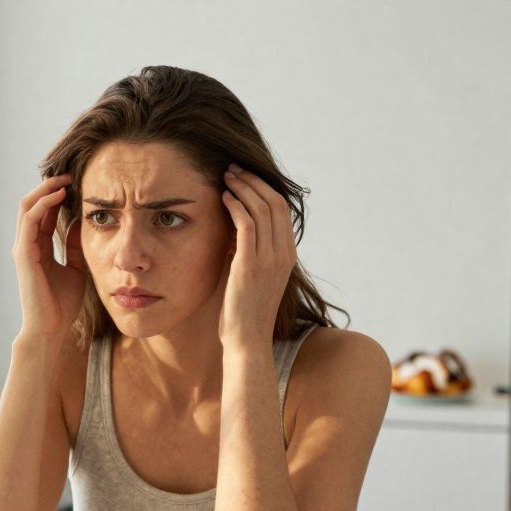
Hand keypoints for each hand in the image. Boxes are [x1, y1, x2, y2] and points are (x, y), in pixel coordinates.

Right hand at [12, 174, 87, 341]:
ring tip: (65, 179)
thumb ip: (75, 245)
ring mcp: (23, 247)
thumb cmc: (62, 304)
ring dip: (45, 189)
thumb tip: (80, 221)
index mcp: (38, 246)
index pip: (44, 212)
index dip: (57, 194)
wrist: (52, 328)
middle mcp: (27, 243)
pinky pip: (29, 220)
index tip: (77, 182)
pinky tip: (59, 195)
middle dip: (50, 185)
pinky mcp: (23, 253)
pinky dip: (42, 204)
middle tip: (71, 173)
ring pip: (27, 206)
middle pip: (32, 203)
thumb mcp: (77, 267)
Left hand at [219, 164, 296, 351]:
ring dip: (242, 187)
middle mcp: (283, 254)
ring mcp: (270, 259)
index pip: (281, 209)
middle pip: (275, 202)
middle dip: (253, 181)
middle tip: (233, 169)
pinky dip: (236, 206)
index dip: (263, 187)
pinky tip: (223, 198)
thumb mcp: (251, 276)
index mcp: (287, 255)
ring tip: (225, 177)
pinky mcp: (251, 266)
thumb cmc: (243, 313)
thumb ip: (249, 253)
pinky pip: (247, 225)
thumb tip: (235, 230)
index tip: (244, 176)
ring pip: (262, 209)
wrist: (246, 341)